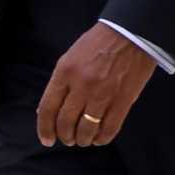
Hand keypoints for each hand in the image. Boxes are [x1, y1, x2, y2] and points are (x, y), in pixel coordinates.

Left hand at [36, 23, 155, 147]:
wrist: (129, 34)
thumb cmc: (96, 44)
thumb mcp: (69, 58)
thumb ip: (58, 84)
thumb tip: (45, 111)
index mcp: (64, 72)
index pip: (48, 108)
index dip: (45, 128)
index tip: (47, 140)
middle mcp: (81, 85)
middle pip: (66, 122)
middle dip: (64, 136)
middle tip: (67, 139)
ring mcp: (103, 94)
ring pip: (86, 129)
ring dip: (82, 139)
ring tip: (82, 140)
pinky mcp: (123, 101)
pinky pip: (110, 128)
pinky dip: (102, 138)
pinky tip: (99, 139)